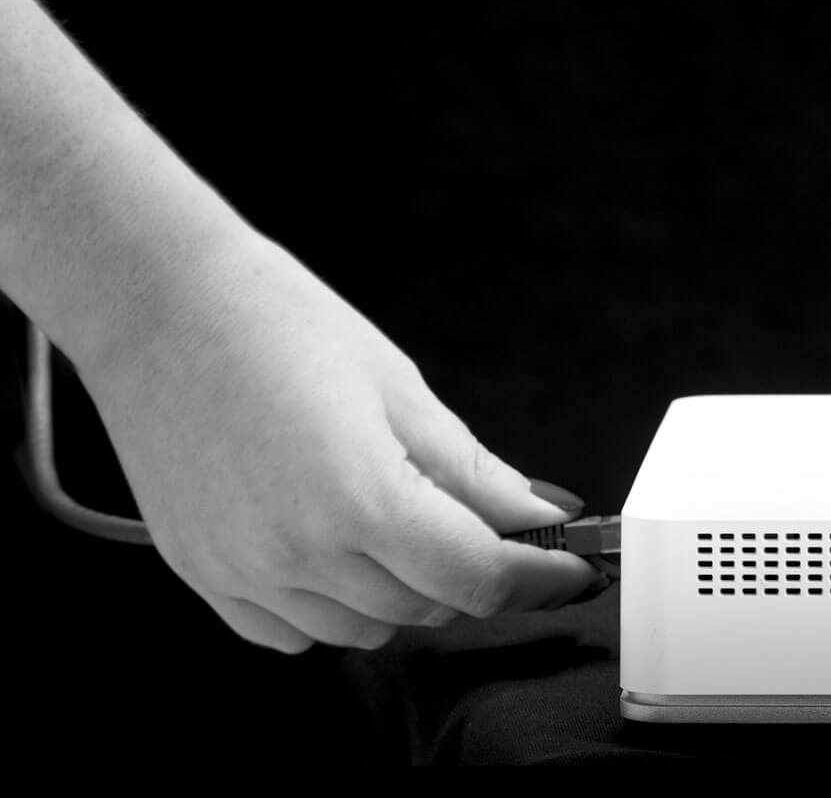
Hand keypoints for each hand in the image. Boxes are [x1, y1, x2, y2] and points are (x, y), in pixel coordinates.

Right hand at [74, 231, 603, 652]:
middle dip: (476, 575)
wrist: (155, 303)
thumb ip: (472, 471)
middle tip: (493, 526)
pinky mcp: (202, 575)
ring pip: (364, 631)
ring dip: (407, 594)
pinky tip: (341, 551)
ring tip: (407, 525)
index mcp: (358, 499)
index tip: (569, 570)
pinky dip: (334, 609)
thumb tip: (536, 515)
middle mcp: (297, 552)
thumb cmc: (272, 321)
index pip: (477, 578)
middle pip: (427, 608)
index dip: (538, 579)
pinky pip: (292, 632)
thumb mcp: (399, 389)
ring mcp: (243, 572)